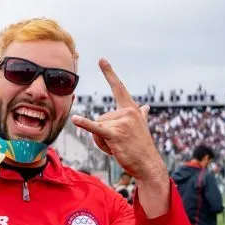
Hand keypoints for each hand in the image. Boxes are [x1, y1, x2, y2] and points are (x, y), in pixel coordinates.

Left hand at [71, 59, 167, 187]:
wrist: (148, 165)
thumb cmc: (143, 147)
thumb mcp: (142, 127)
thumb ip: (142, 115)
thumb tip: (146, 107)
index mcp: (131, 109)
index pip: (118, 88)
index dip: (109, 73)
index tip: (102, 59)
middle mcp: (128, 112)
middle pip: (100, 118)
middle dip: (104, 134)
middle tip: (119, 144)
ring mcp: (122, 123)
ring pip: (97, 128)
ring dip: (102, 142)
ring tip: (118, 148)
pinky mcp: (115, 135)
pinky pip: (96, 128)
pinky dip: (85, 124)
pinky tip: (76, 119)